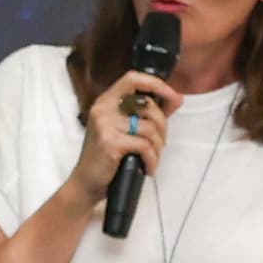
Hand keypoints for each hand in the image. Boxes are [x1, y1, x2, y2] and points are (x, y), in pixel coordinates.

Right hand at [73, 69, 178, 199]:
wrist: (86, 183)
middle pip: (148, 105)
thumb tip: (177, 100)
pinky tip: (148, 168)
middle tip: (161, 142)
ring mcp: (104, 124)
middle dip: (162, 126)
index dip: (156, 84)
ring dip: (158, 146)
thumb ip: (149, 114)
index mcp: (106, 101)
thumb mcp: (126, 130)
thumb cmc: (107, 156)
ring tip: (152, 158)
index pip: (133, 78)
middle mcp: (103, 109)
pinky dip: (151, 159)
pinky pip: (144, 145)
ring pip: (149, 128)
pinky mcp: (110, 142)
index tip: (172, 97)